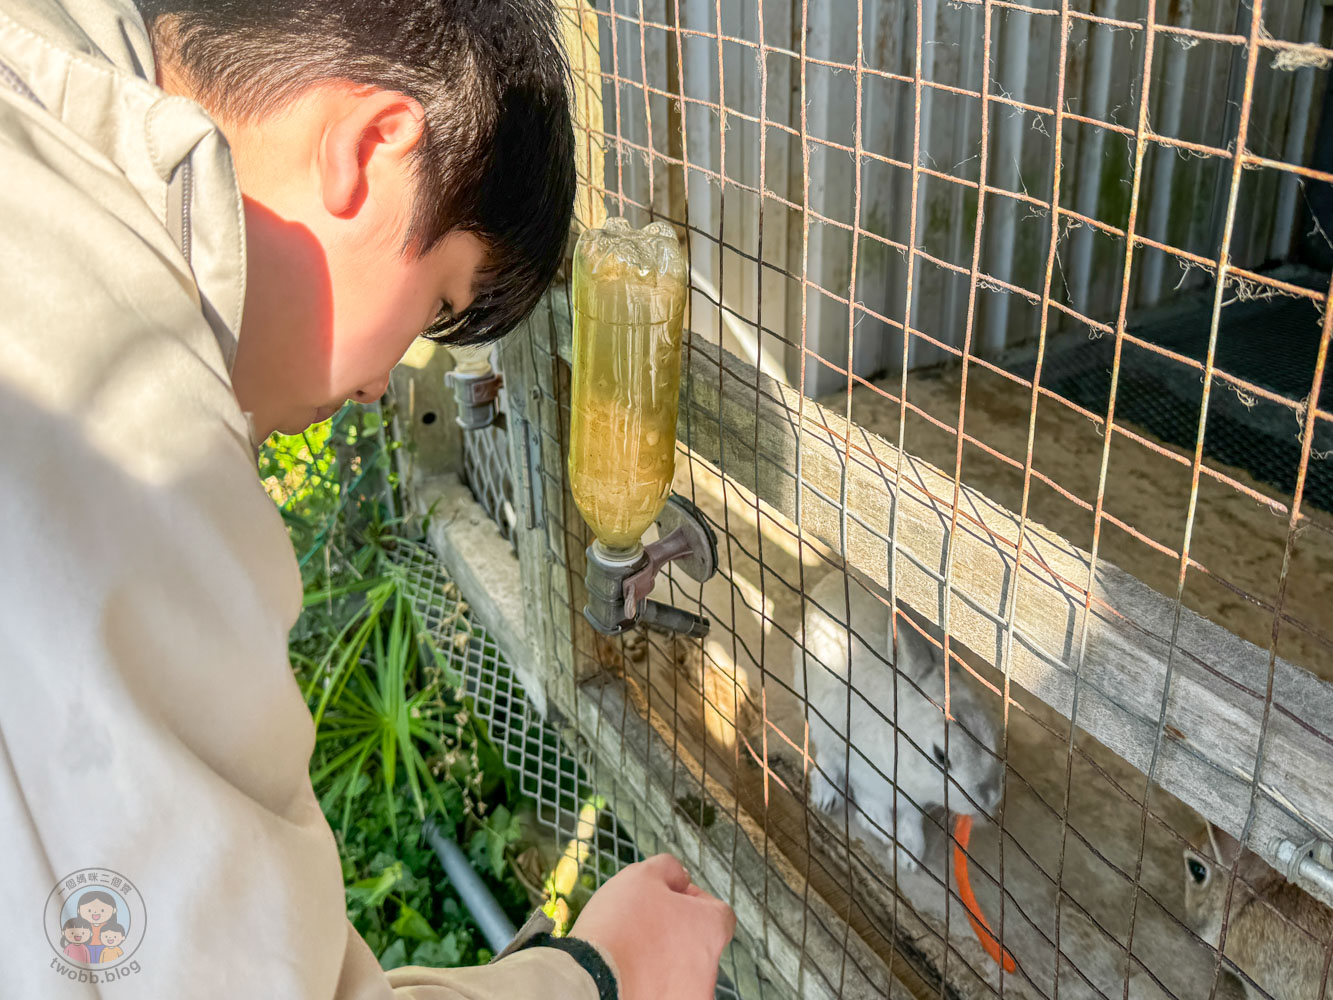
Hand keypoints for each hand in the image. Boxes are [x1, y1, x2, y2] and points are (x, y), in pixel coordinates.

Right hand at [571, 853, 735, 999]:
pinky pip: (665, 993)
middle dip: (675, 932)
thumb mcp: (642, 875)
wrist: (592, 979)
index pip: (718, 912)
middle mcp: (710, 969)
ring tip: (630, 954)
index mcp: (711, 931)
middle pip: (698, 943)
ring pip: (682, 972)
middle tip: (642, 926)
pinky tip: (628, 974)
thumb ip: (670, 869)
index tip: (668, 899)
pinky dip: (651, 985)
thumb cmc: (619, 927)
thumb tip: (681, 876)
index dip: (693, 900)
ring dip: (663, 961)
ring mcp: (692, 997)